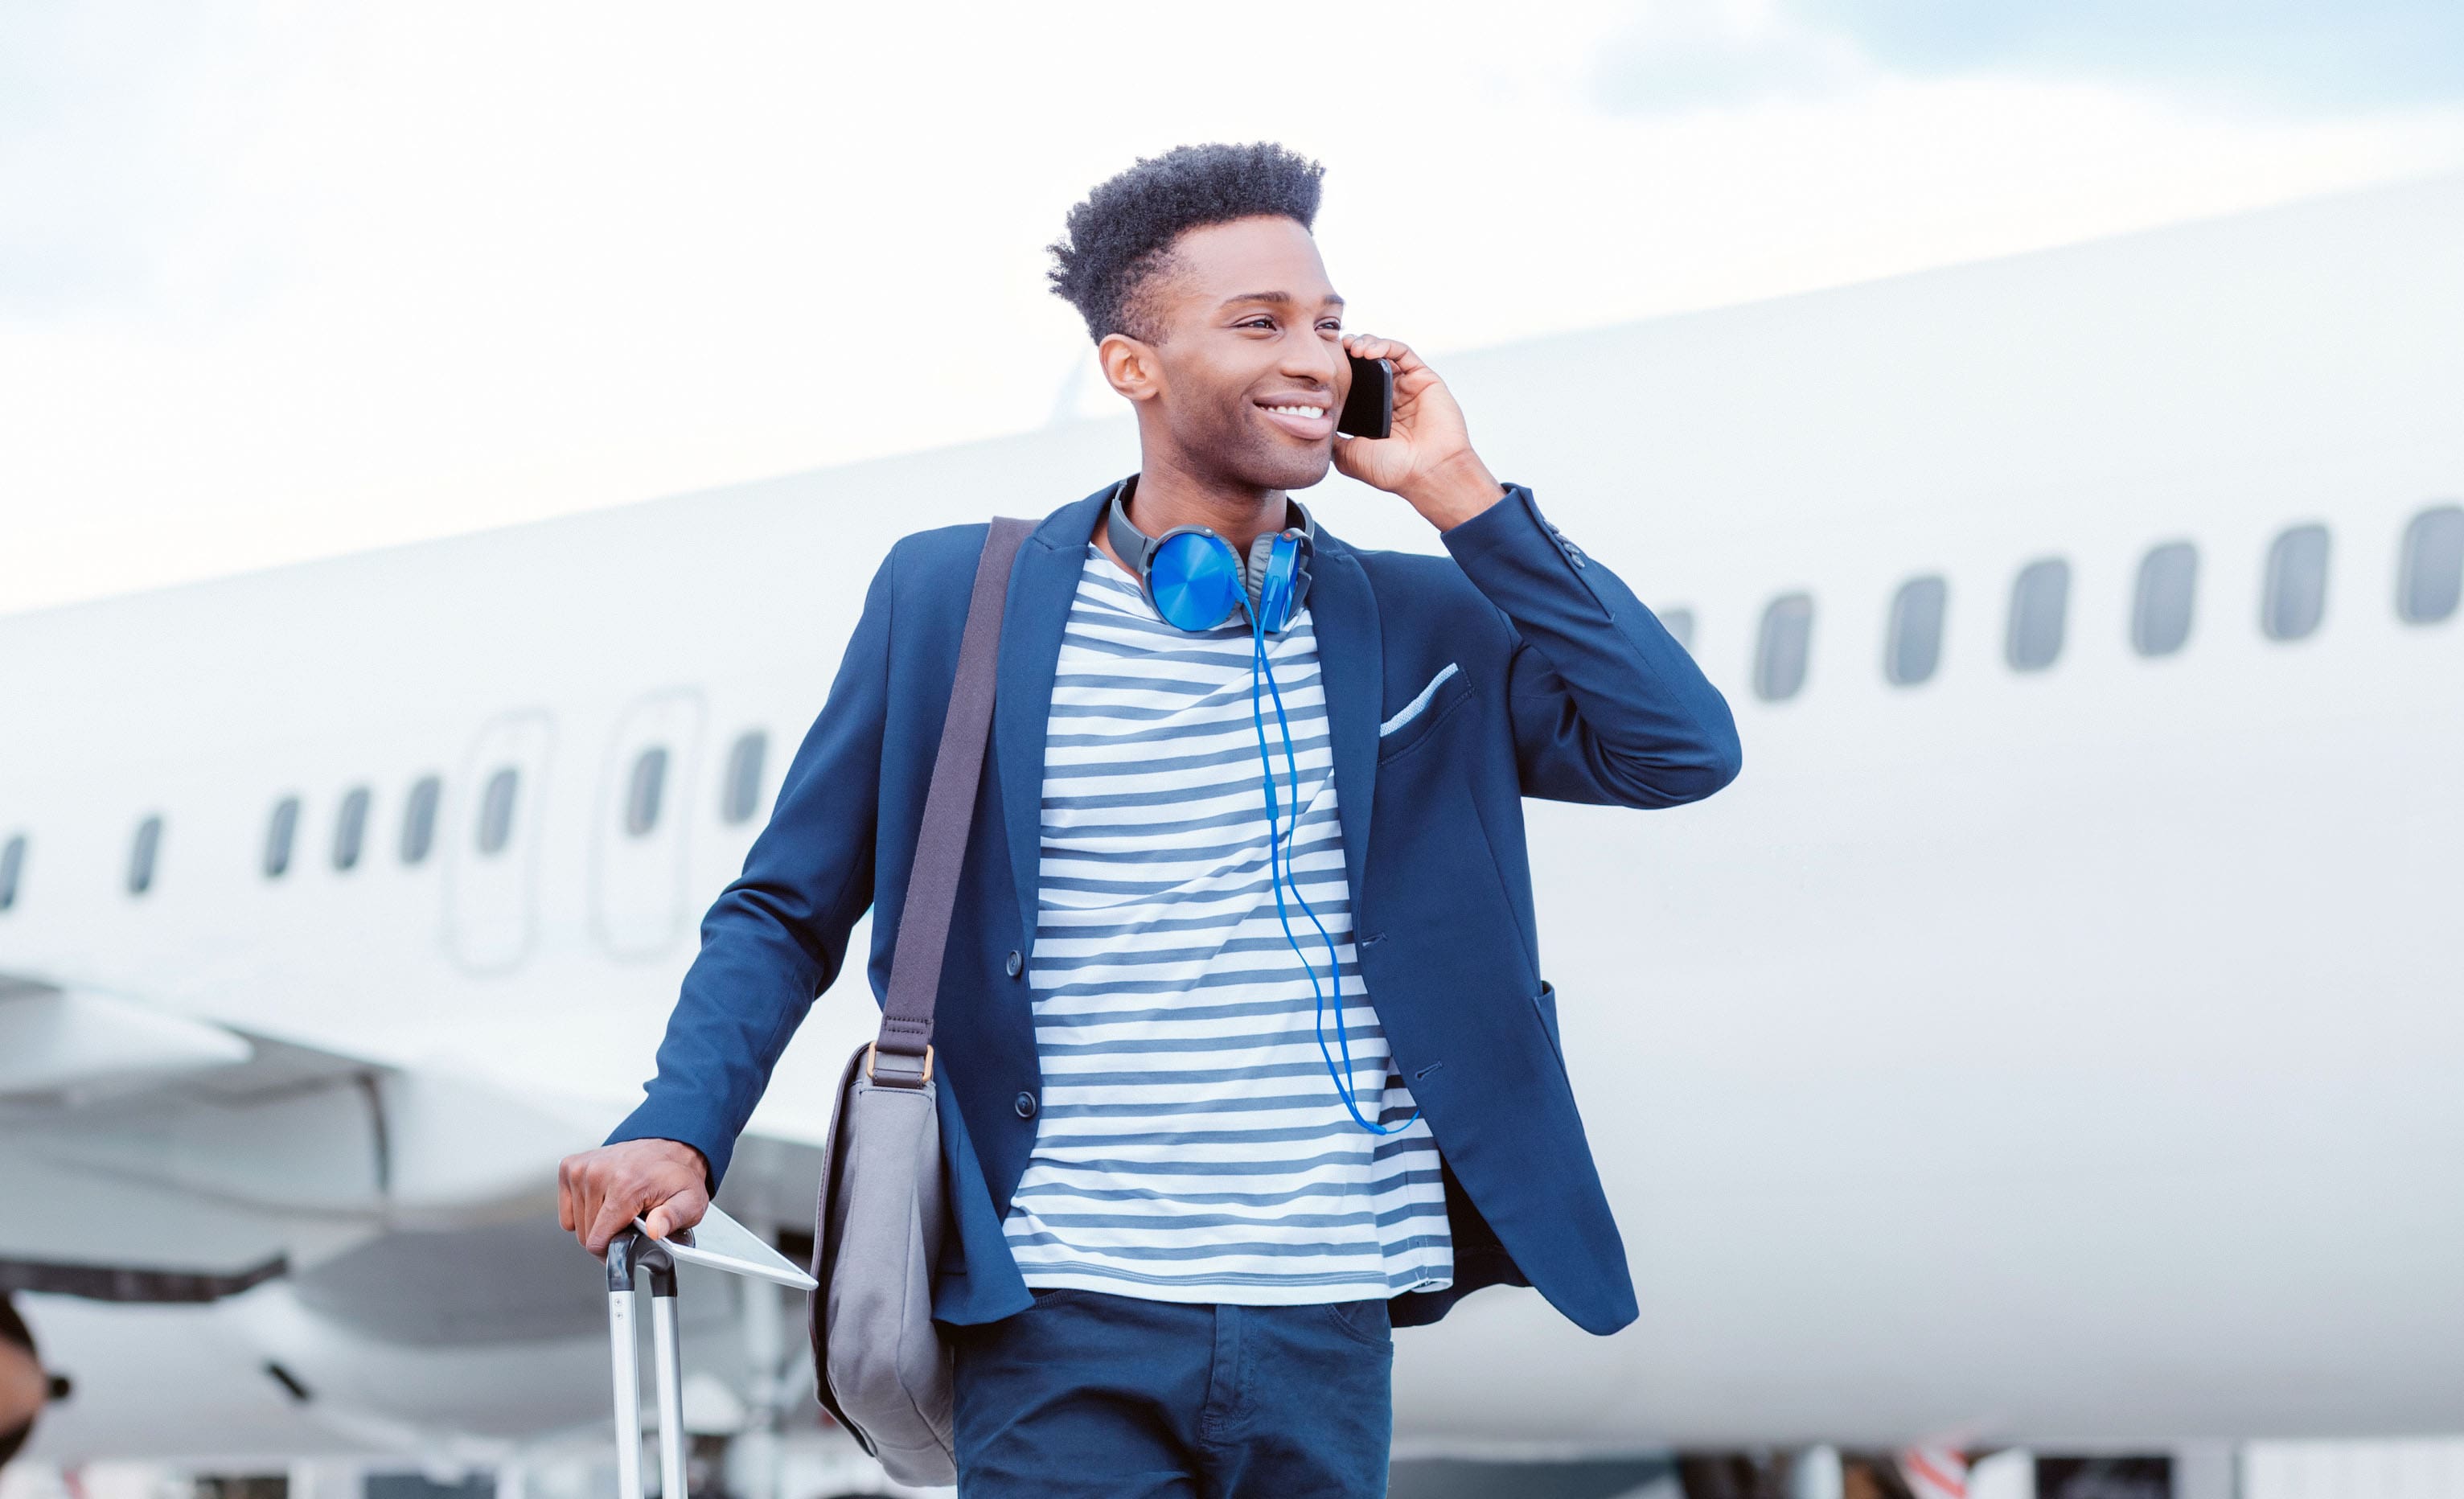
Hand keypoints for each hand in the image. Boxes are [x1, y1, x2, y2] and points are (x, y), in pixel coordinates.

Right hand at [558, 1138, 710, 1255]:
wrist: (670, 1147)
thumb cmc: (676, 1177)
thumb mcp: (690, 1203)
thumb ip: (673, 1219)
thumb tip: (656, 1230)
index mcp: (624, 1184)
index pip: (596, 1240)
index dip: (610, 1251)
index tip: (625, 1244)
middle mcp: (598, 1172)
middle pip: (586, 1234)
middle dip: (607, 1235)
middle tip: (629, 1221)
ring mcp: (582, 1167)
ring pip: (576, 1222)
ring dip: (596, 1221)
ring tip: (620, 1207)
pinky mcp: (571, 1165)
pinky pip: (566, 1208)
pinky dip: (582, 1210)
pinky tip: (604, 1199)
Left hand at [1332, 333, 1504, 530]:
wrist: (1426, 473)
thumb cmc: (1392, 470)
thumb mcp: (1347, 456)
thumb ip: (1331, 437)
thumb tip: (1310, 423)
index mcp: (1373, 416)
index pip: (1353, 384)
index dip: (1338, 372)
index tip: (1321, 367)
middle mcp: (1390, 399)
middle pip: (1367, 365)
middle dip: (1348, 353)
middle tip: (1334, 349)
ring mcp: (1407, 387)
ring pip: (1383, 354)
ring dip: (1365, 344)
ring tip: (1350, 348)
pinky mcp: (1424, 378)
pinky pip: (1402, 352)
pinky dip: (1384, 346)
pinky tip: (1368, 352)